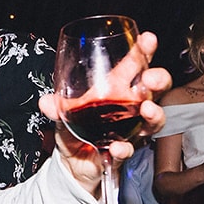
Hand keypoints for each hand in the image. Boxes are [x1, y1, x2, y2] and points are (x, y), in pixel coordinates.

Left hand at [42, 31, 173, 193]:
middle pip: (153, 89)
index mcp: (115, 89)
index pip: (134, 66)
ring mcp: (129, 129)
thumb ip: (56, 106)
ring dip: (154, 113)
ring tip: (147, 109)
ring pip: (153, 120)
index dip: (143, 51)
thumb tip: (45, 101)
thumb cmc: (73, 130)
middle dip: (158, 80)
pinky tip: (117, 146)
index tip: (148, 40)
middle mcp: (127, 107)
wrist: (71, 163)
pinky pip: (128, 149)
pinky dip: (123, 148)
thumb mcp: (62, 113)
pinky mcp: (122, 151)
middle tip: (151, 78)